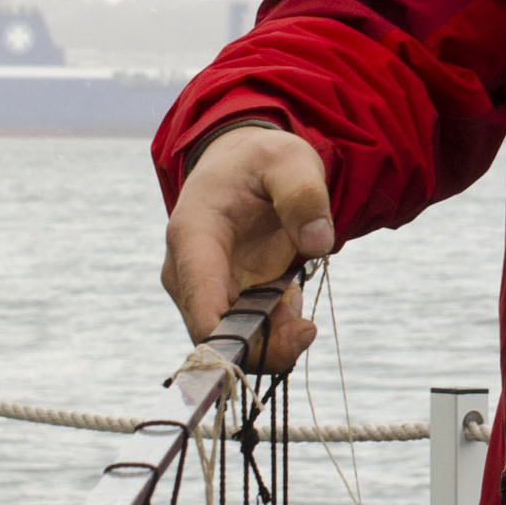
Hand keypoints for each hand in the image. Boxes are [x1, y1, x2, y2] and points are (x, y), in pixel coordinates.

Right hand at [160, 123, 332, 373]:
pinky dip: (276, 328)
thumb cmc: (260, 162)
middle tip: (307, 325)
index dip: (231, 339)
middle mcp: (187, 273)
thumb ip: (304, 195)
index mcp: (192, 235)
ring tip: (294, 290)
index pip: (200, 302)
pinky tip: (287, 293)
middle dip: (270, 343)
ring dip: (276, 335)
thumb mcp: (289, 161)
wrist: (243, 167)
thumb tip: (318, 243)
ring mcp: (201, 292)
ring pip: (236, 342)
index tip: (288, 343)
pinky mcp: (221, 303)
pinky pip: (248, 334)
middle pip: (218, 336)